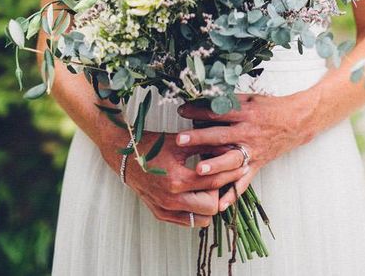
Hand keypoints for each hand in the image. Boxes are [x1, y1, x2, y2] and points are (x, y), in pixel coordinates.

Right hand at [96, 121, 249, 227]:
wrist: (124, 156)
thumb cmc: (152, 146)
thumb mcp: (181, 142)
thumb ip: (206, 147)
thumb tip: (231, 150)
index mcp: (176, 179)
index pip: (214, 183)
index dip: (230, 174)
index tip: (240, 166)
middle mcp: (170, 199)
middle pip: (211, 207)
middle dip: (221, 192)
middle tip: (222, 177)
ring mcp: (164, 209)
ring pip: (201, 219)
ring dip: (210, 205)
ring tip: (210, 187)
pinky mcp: (160, 213)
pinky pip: (187, 222)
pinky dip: (196, 212)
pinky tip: (198, 195)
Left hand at [176, 93, 313, 210]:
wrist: (295, 121)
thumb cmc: (269, 108)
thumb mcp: (249, 99)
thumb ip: (228, 101)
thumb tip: (202, 100)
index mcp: (245, 113)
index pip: (218, 112)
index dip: (199, 110)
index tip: (181, 111)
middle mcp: (248, 133)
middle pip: (221, 135)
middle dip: (199, 138)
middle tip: (180, 140)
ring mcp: (253, 151)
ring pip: (232, 160)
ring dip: (215, 166)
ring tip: (199, 170)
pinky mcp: (257, 165)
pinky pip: (244, 181)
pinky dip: (233, 194)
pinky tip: (220, 204)